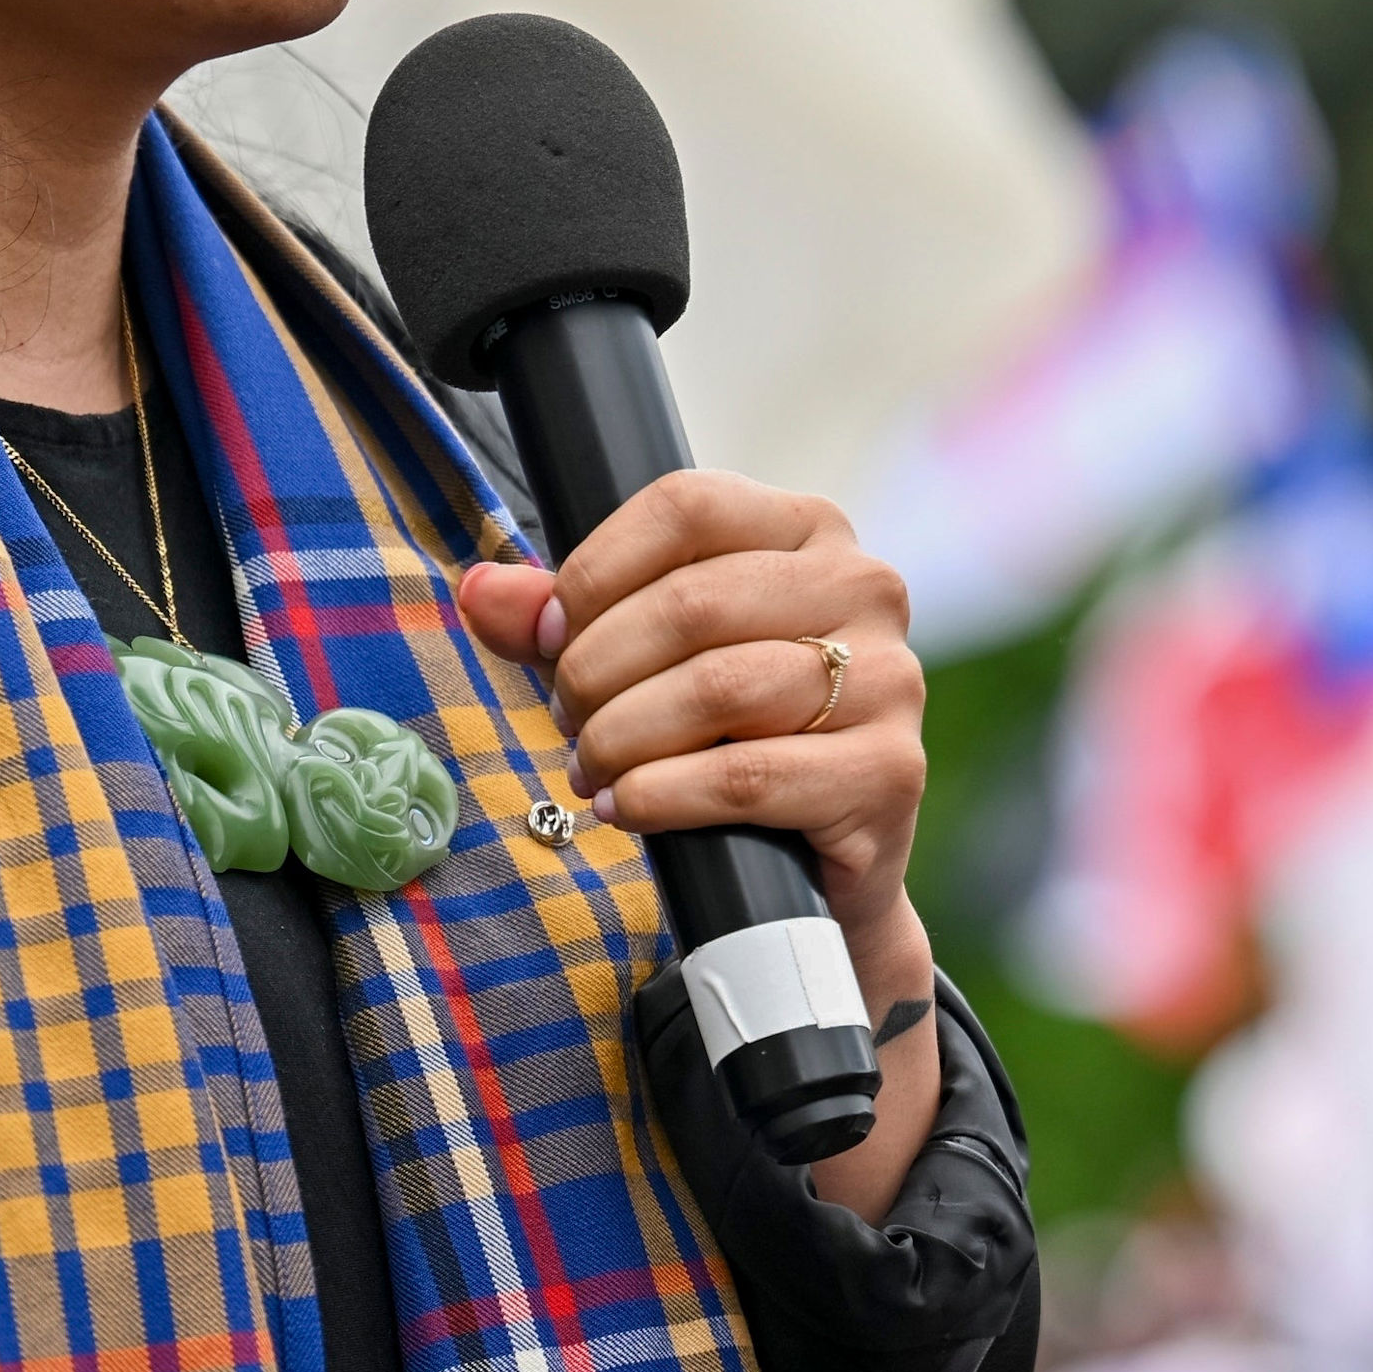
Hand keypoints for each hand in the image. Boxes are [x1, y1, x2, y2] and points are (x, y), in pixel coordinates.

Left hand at [458, 470, 927, 947]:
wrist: (819, 864)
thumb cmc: (731, 734)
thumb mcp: (647, 659)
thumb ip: (567, 619)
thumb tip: (482, 592)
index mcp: (810, 529)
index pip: (686, 508)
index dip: (596, 570)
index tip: (551, 636)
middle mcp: (865, 586)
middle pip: (692, 602)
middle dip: (598, 669)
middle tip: (566, 717)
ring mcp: (890, 678)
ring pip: (718, 690)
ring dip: (623, 736)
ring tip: (591, 766)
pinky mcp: (888, 771)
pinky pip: (746, 775)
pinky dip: (663, 794)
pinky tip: (627, 806)